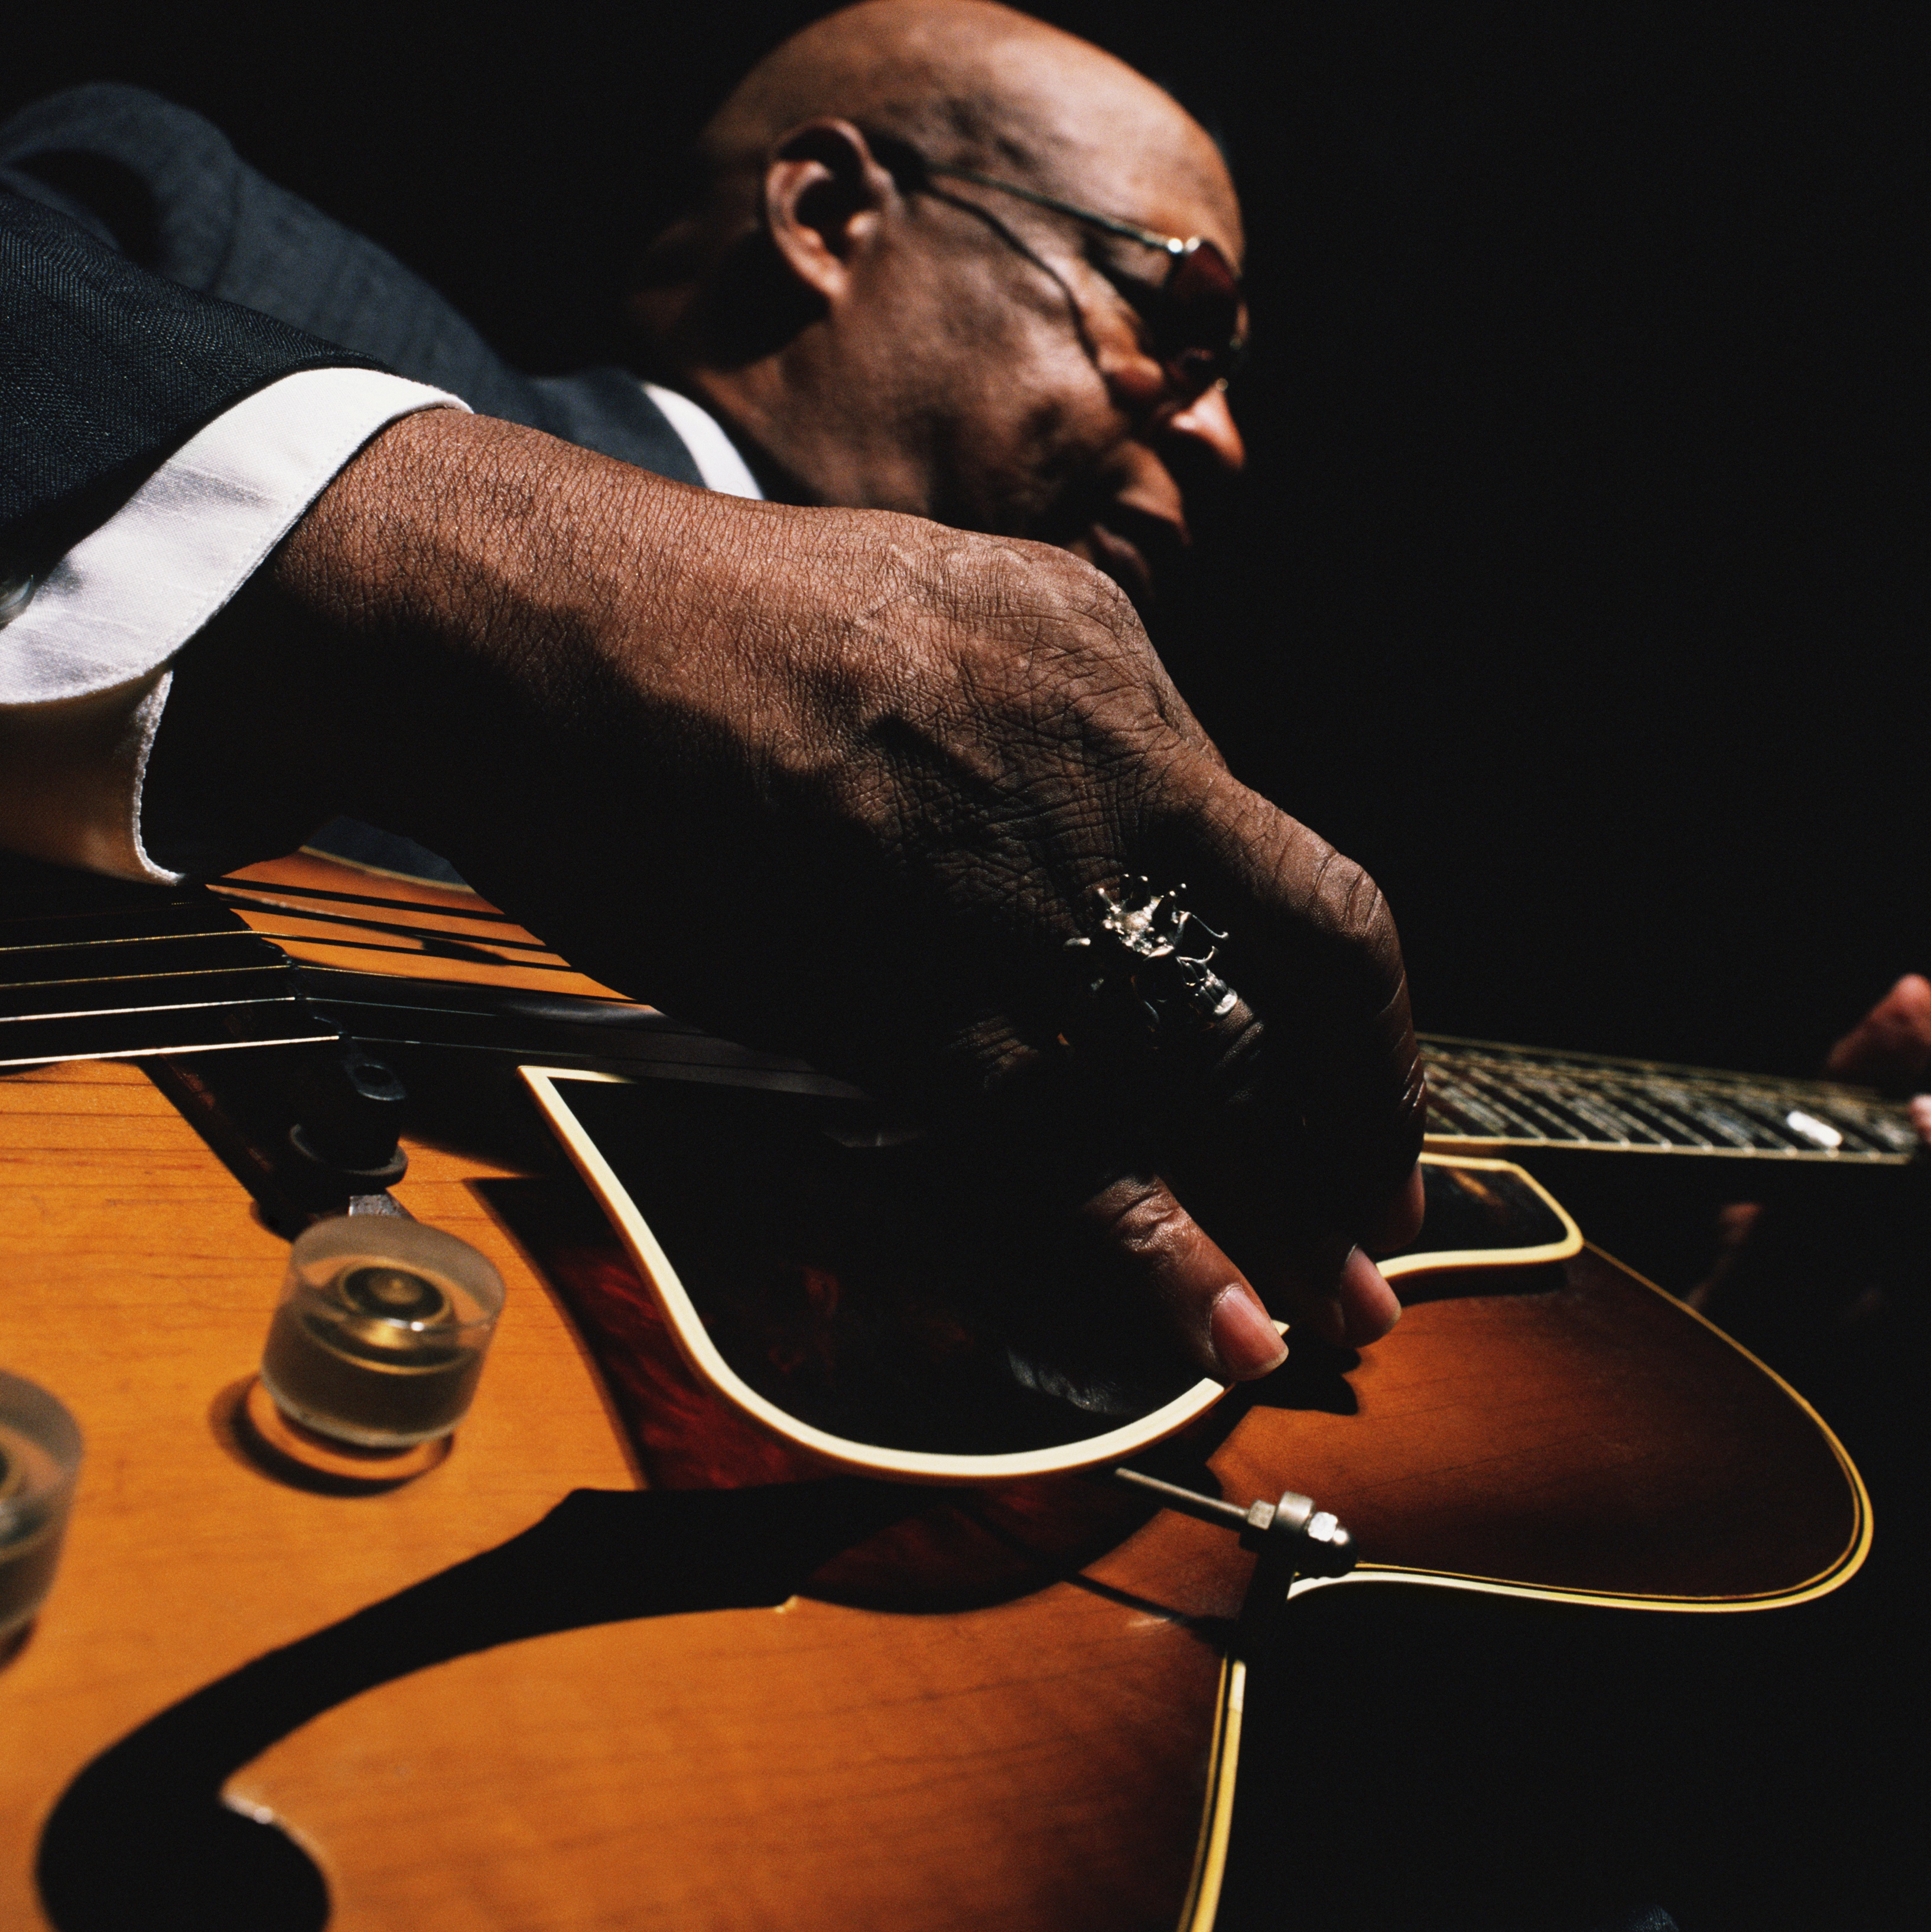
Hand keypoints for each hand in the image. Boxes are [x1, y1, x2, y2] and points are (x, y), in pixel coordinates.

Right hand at [149, 410, 1424, 1381]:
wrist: (547, 624)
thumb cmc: (714, 616)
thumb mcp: (951, 601)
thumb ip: (1063, 716)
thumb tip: (1124, 830)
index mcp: (1116, 670)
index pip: (1295, 869)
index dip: (1355, 1001)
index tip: (1365, 1077)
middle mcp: (1106, 777)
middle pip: (1305, 972)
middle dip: (1363, 1109)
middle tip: (1383, 1209)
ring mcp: (1018, 893)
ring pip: (1209, 1077)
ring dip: (1294, 1208)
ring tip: (1348, 1309)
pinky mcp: (909, 1000)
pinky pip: (1075, 1154)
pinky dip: (1166, 1257)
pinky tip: (1229, 1330)